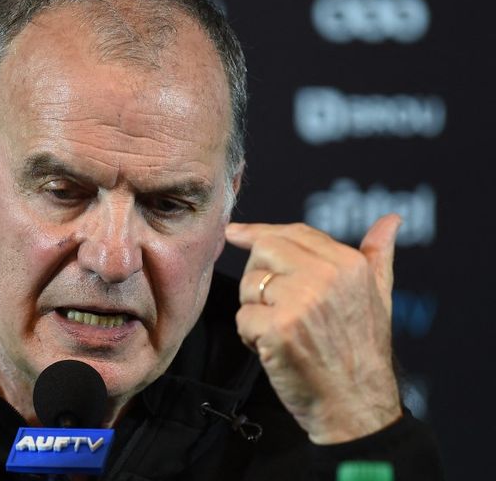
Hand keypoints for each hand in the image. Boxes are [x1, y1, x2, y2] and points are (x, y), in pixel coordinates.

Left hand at [225, 215, 402, 443]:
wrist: (356, 407)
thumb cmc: (362, 353)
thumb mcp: (379, 297)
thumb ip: (378, 255)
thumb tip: (391, 220)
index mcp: (349, 264)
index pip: (292, 233)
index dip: (259, 232)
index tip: (235, 232)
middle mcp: (326, 276)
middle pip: (264, 251)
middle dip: (258, 277)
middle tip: (274, 307)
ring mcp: (301, 301)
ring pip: (249, 285)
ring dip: (255, 311)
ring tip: (283, 333)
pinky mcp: (278, 329)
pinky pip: (242, 317)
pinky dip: (250, 336)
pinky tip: (274, 350)